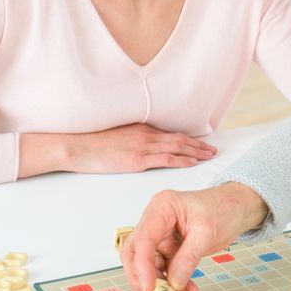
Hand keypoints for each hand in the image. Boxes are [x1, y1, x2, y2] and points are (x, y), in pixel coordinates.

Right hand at [18, 123, 215, 177]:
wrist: (76, 146)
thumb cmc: (92, 143)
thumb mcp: (116, 135)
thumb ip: (133, 139)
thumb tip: (142, 146)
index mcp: (141, 128)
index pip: (170, 133)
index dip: (188, 138)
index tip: (201, 141)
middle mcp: (146, 135)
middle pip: (179, 138)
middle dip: (198, 144)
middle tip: (213, 149)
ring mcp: (142, 147)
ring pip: (177, 147)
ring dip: (196, 151)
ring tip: (209, 155)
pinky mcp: (137, 160)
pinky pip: (166, 158)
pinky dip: (182, 159)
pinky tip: (192, 162)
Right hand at [120, 183, 268, 290]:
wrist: (237, 208)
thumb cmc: (223, 207)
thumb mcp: (207, 231)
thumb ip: (188, 257)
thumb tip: (174, 282)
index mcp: (161, 208)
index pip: (143, 240)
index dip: (142, 266)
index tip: (149, 288)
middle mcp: (156, 222)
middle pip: (136, 254)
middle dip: (145, 278)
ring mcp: (162, 237)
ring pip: (152, 267)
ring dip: (165, 285)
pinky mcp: (170, 249)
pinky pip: (166, 270)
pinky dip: (176, 283)